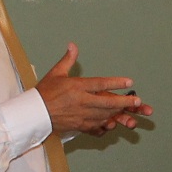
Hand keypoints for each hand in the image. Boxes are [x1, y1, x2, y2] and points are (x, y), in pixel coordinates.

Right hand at [36, 45, 153, 133]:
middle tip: (137, 101)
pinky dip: (107, 122)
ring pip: (105, 114)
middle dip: (124, 102)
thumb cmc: (44, 93)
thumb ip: (68, 60)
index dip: (115, 83)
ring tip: (131, 109)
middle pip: (107, 102)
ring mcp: (81, 115)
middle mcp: (81, 101)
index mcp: (76, 87)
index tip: (128, 82)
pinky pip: (98, 125)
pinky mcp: (80, 125)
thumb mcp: (56, 73)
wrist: (33, 114)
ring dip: (119, 112)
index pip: (99, 83)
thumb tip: (73, 45)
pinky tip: (114, 120)